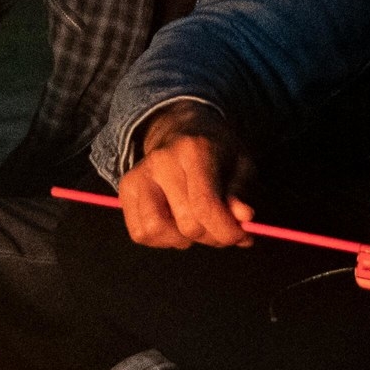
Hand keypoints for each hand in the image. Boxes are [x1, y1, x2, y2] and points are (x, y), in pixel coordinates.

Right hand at [116, 102, 256, 247]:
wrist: (180, 129)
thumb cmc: (215, 152)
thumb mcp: (240, 165)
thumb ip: (241, 193)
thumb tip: (243, 218)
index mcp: (193, 151)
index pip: (205, 206)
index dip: (226, 231)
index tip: (242, 236)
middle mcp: (161, 162)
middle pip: (185, 223)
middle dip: (211, 237)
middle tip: (222, 231)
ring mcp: (138, 175)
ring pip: (155, 230)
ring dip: (181, 240)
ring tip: (195, 227)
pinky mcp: (126, 188)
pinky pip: (140, 233)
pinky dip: (161, 239)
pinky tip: (175, 226)